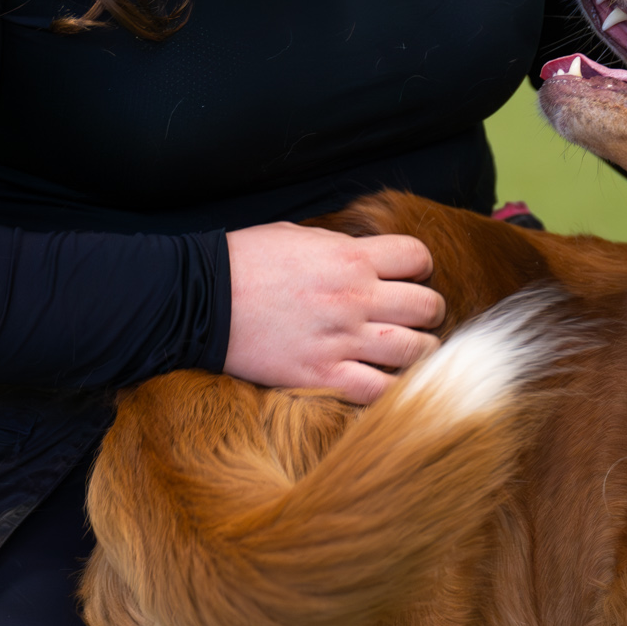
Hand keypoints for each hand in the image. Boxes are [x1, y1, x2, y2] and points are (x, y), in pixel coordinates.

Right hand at [223, 222, 445, 403]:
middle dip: (426, 312)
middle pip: (427, 306)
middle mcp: (355, 297)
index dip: (419, 267)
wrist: (199, 299)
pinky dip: (392, 389)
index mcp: (350, 256)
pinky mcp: (322, 376)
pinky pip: (381, 390)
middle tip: (412, 319)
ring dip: (419, 351)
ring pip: (416, 350)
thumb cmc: (244, 261)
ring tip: (407, 353)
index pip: (418, 257)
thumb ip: (339, 248)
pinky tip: (385, 383)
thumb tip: (364, 256)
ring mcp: (342, 339)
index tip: (408, 277)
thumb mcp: (298, 235)